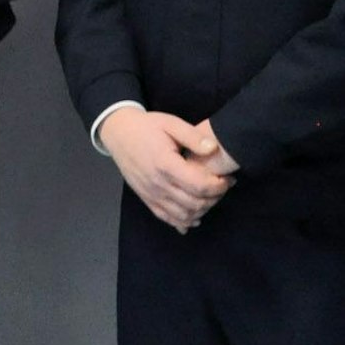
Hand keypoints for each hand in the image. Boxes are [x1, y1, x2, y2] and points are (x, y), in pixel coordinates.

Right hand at [99, 107, 233, 231]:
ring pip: (183, 214)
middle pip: (195, 203)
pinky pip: (167, 217)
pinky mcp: (145, 199)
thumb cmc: (146, 126)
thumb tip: (213, 149)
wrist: (118, 133)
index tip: (227, 178)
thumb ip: (193, 136)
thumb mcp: (171, 123)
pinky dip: (183, 221)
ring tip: (209, 197)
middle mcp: (157, 184)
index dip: (219, 186)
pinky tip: (194, 217)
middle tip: (222, 186)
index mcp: (165, 164)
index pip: (200, 185)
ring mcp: (150, 194)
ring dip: (202, 210)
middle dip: (215, 198)